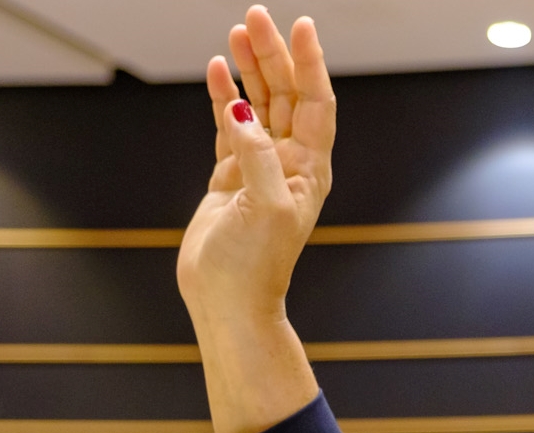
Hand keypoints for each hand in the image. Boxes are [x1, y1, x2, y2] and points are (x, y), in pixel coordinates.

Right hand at [176, 7, 334, 321]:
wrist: (227, 303)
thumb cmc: (254, 266)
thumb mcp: (264, 208)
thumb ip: (257, 156)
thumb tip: (242, 112)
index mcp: (310, 170)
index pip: (316, 103)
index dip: (309, 64)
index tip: (300, 26)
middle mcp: (289, 165)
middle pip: (286, 96)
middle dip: (273, 55)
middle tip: (255, 17)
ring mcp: (259, 169)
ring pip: (257, 106)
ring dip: (249, 69)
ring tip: (237, 32)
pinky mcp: (230, 179)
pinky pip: (229, 127)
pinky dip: (224, 98)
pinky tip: (217, 70)